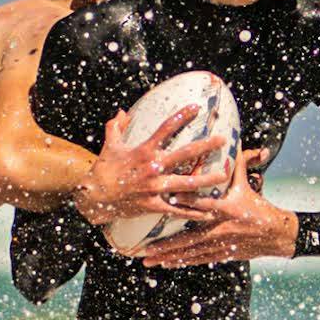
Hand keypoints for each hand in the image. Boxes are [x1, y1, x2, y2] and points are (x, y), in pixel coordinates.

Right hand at [85, 99, 218, 222]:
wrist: (94, 196)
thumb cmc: (103, 169)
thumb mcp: (110, 145)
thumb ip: (116, 126)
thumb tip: (121, 111)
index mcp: (144, 150)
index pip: (166, 128)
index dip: (182, 116)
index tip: (197, 108)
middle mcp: (153, 167)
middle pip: (185, 154)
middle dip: (206, 146)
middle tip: (223, 140)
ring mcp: (154, 187)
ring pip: (187, 183)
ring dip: (208, 179)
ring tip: (225, 175)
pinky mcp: (153, 205)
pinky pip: (177, 209)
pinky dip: (194, 211)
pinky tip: (209, 211)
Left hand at [134, 173, 300, 266]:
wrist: (276, 234)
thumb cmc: (259, 207)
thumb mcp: (247, 184)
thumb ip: (237, 164)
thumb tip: (234, 138)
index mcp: (227, 209)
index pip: (204, 203)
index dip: (187, 200)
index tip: (168, 196)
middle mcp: (220, 229)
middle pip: (189, 237)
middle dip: (166, 244)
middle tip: (145, 247)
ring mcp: (219, 244)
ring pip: (189, 252)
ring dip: (168, 256)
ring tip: (148, 259)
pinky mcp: (221, 253)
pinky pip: (197, 259)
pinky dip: (180, 261)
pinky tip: (165, 264)